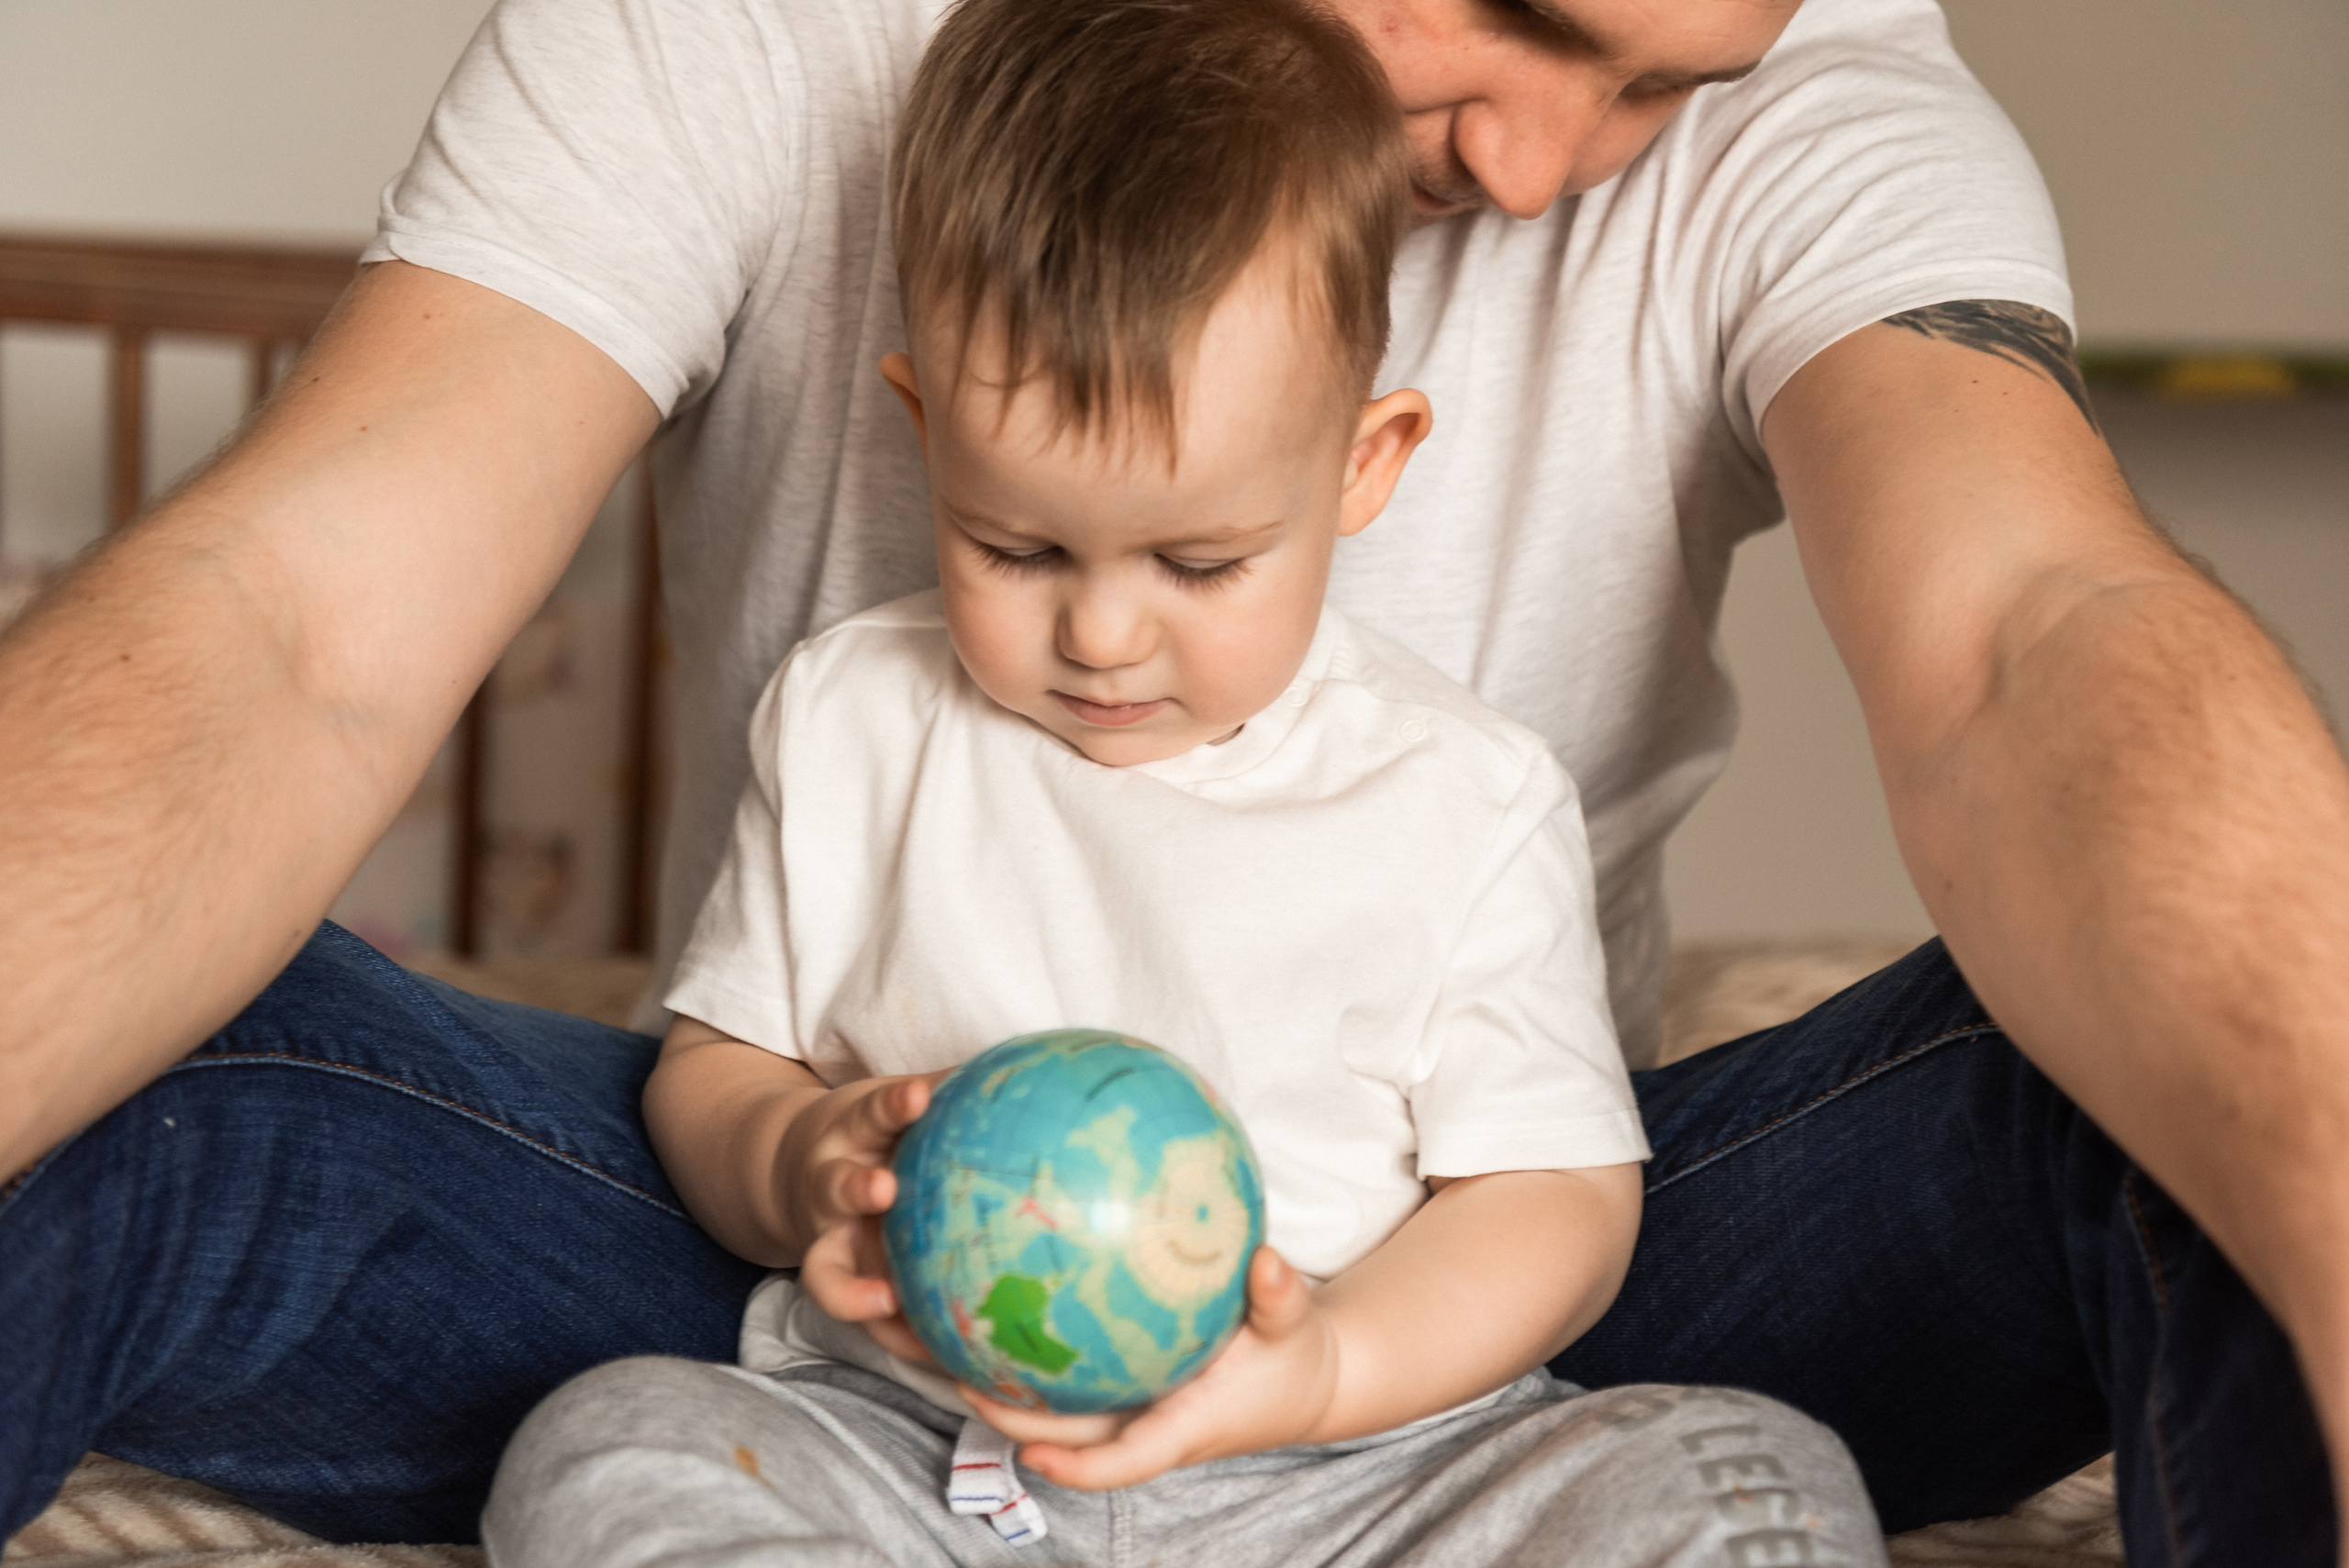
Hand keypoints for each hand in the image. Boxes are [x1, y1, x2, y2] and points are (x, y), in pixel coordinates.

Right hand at [775, 1069, 946, 1361]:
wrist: (790, 1173)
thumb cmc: (871, 1134)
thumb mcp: (895, 1105)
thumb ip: (953, 1090)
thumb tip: (1040, 1063)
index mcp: (850, 1134)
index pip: (871, 1112)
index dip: (893, 1105)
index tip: (920, 1095)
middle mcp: (827, 1188)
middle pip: (833, 1188)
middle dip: (855, 1189)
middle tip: (883, 1189)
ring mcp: (824, 1243)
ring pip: (825, 1272)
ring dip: (853, 1289)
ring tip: (886, 1302)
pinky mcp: (836, 1288)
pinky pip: (864, 1324)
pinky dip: (898, 1342)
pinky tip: (947, 1364)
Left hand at [958, 1246, 1337, 1489]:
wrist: (1296, 1382)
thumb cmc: (1291, 1362)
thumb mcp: (1294, 1327)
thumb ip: (1280, 1297)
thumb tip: (1264, 1261)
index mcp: (1179, 1428)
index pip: (1121, 1463)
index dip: (1075, 1468)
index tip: (1033, 1455)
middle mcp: (1140, 1424)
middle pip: (1062, 1435)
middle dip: (1007, 1415)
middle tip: (957, 1373)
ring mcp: (1127, 1404)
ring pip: (1054, 1403)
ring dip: (999, 1377)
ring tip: (942, 1332)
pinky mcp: (1122, 1380)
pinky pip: (1070, 1367)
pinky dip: (1032, 1342)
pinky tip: (996, 1286)